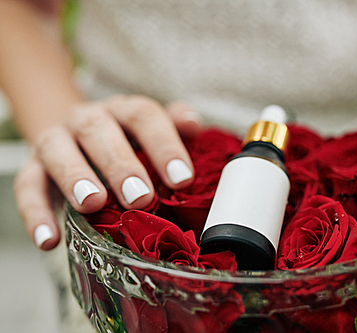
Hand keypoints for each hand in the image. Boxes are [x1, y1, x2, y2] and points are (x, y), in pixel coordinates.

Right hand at [14, 96, 202, 250]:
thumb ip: (174, 127)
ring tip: (93, 203)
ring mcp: (57, 140)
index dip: (164, 145)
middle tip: (141, 196)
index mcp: (123, 110)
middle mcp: (88, 119)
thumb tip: (194, 125)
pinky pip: (27, 186)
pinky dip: (35, 213)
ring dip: (75, 176)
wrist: (78, 134)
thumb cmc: (125, 140)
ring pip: (58, 150)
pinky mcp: (32, 167)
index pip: (144, 116)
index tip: (182, 179)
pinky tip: (49, 240)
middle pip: (100, 130)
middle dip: (121, 164)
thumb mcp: (151, 132)